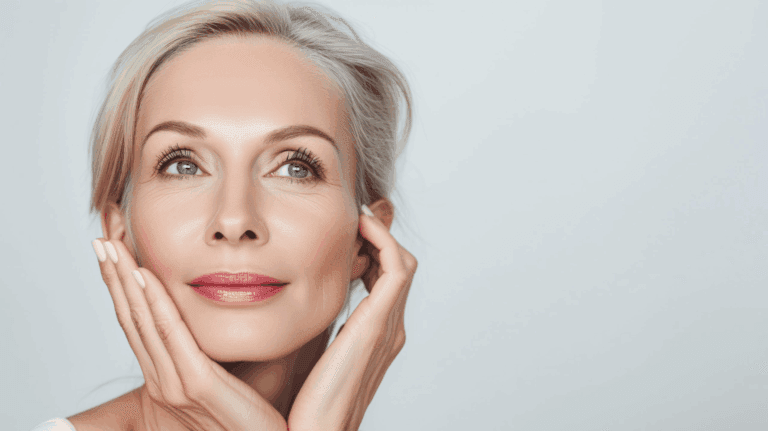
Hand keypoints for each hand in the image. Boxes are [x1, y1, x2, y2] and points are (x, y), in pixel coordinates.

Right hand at [91, 239, 286, 430]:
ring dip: (125, 279)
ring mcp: (177, 384)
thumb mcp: (236, 380)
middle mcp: (164, 380)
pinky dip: (154, 303)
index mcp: (169, 378)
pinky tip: (143, 275)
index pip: (139, 325)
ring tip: (111, 245)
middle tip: (100, 239)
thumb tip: (239, 315)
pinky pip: (171, 335)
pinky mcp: (199, 385)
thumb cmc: (256, 421)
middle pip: (132, 317)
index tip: (113, 253)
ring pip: (144, 320)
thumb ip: (226, 352)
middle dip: (114, 276)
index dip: (122, 289)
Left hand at [287, 210, 416, 430]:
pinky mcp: (379, 326)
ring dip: (381, 235)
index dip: (371, 250)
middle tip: (353, 218)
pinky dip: (383, 241)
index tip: (346, 233)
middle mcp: (389, 328)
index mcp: (375, 335)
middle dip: (379, 237)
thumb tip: (294, 301)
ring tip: (355, 218)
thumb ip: (314, 325)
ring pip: (401, 263)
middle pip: (397, 267)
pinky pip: (396, 270)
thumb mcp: (311, 352)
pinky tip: (359, 228)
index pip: (385, 280)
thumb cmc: (304, 402)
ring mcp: (389, 327)